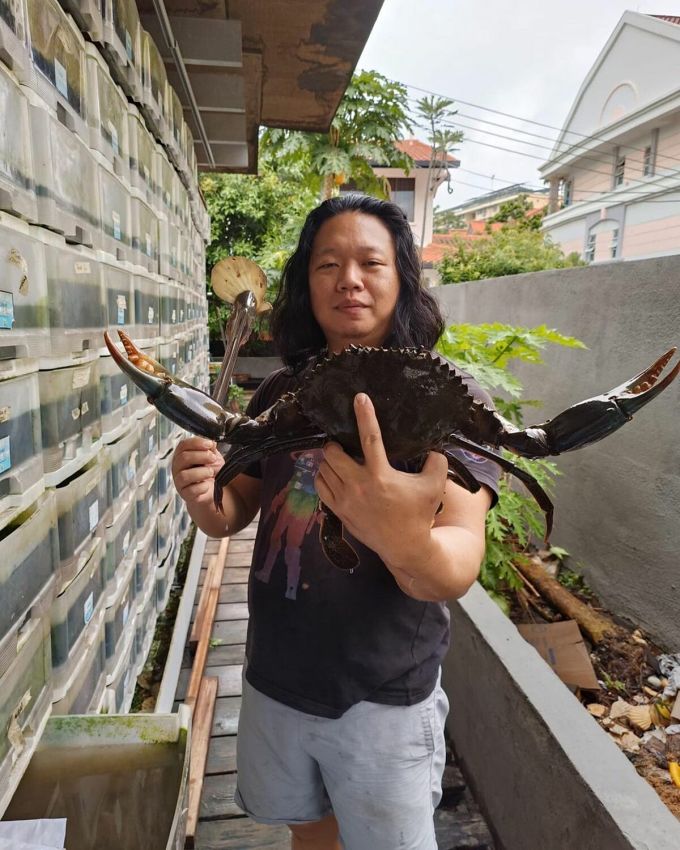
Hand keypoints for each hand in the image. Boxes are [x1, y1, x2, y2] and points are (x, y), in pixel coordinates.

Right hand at [172, 437, 223, 506]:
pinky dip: (202, 486)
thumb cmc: (209, 472)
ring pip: (184, 475)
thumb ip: (210, 449)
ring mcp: (180, 482)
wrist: (212, 491)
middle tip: (213, 458)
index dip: (196, 443)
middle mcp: (178, 468)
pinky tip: (207, 485)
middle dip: (201, 456)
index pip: (183, 445)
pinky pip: (191, 490)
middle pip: (183, 458)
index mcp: (182, 455)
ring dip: (201, 472)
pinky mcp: (185, 494)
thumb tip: (211, 442)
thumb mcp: (212, 457)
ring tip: (211, 472)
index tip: (210, 444)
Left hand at [315, 393, 447, 568]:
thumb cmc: (420, 513)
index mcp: (381, 476)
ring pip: (323, 469)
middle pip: (333, 453)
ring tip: (339, 458)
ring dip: (329, 460)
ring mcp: (345, 500)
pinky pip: (320, 486)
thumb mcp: (434, 485)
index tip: (360, 397)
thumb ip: (435, 461)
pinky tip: (333, 475)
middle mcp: (359, 486)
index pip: (370, 438)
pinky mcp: (338, 511)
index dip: (365, 415)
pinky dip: (323, 476)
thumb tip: (431, 447)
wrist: (405, 546)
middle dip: (336, 443)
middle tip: (343, 442)